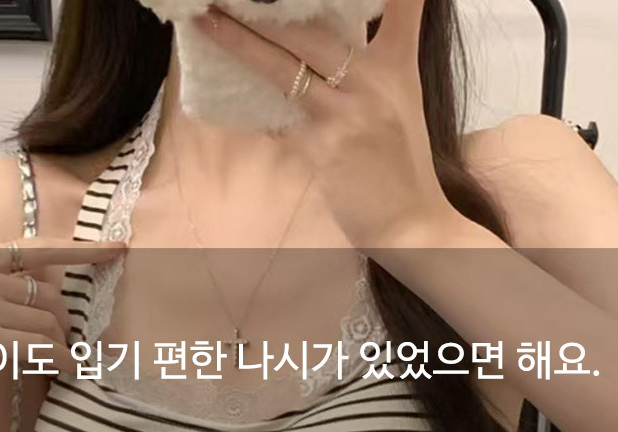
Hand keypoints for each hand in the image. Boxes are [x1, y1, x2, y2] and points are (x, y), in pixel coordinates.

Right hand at [0, 238, 125, 404]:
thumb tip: (40, 304)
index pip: (40, 248)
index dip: (84, 249)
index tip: (119, 248)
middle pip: (51, 296)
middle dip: (65, 323)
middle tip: (64, 345)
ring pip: (50, 324)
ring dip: (64, 347)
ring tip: (63, 363)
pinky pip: (41, 348)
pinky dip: (62, 361)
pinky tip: (69, 371)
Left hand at [190, 0, 465, 248]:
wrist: (410, 223)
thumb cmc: (401, 165)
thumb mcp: (400, 102)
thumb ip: (370, 67)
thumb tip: (321, 48)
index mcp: (397, 64)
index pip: (403, 5)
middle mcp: (374, 80)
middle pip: (311, 30)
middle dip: (264, 13)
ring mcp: (346, 113)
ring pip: (284, 67)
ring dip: (239, 44)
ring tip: (207, 24)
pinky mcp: (323, 148)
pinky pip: (277, 119)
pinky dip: (253, 107)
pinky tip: (224, 91)